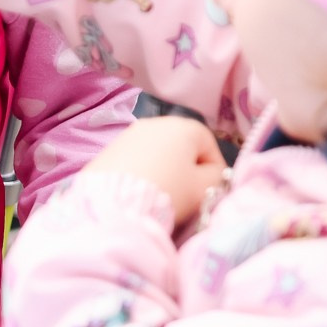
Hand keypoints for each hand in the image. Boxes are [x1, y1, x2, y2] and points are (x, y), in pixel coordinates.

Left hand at [89, 115, 226, 229]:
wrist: (114, 203)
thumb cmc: (168, 191)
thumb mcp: (205, 187)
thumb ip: (217, 176)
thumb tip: (212, 173)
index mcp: (182, 126)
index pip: (209, 145)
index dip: (215, 169)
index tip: (212, 189)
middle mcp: (154, 123)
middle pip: (182, 147)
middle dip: (188, 169)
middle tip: (189, 194)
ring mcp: (128, 134)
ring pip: (159, 154)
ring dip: (166, 170)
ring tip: (164, 194)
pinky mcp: (109, 149)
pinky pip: (137, 160)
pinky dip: (144, 172)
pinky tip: (143, 190)